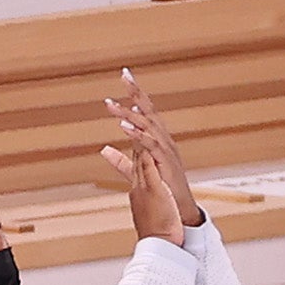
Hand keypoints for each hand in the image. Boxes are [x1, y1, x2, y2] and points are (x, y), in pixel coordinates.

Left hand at [106, 70, 203, 227]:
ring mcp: (166, 150)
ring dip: (129, 113)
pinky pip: (150, 145)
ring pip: (147, 125)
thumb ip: (121, 160)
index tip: (125, 76)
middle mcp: (164, 139)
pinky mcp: (165, 162)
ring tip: (111, 104)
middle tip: (124, 75)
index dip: (136, 94)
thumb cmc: (164, 188)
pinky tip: (123, 126)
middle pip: (148, 111)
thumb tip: (104, 149)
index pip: (145, 111)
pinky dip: (137, 134)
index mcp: (158, 139)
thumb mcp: (139, 170)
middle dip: (136, 93)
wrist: (179, 210)